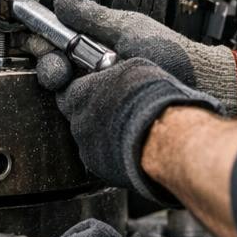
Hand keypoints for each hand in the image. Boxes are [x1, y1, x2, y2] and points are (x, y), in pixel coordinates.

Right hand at [24, 0, 236, 115]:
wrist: (203, 86)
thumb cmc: (173, 55)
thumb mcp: (128, 29)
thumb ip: (92, 17)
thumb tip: (61, 2)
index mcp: (97, 49)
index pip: (57, 48)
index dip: (45, 46)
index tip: (40, 44)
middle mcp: (97, 74)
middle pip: (56, 74)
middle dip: (53, 68)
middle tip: (62, 69)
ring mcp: (104, 98)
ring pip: (68, 97)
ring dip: (74, 87)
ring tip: (94, 80)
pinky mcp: (111, 121)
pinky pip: (86, 118)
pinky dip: (88, 108)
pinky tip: (99, 102)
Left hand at [41, 55, 217, 205]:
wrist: (167, 138)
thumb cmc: (152, 99)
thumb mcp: (131, 67)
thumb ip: (113, 72)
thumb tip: (112, 72)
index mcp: (80, 95)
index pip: (69, 91)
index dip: (84, 90)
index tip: (97, 90)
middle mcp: (78, 123)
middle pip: (80, 115)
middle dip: (97, 113)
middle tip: (120, 110)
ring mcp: (88, 149)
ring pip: (91, 138)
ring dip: (106, 133)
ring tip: (131, 129)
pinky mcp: (101, 169)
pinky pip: (103, 156)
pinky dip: (114, 152)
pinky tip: (133, 146)